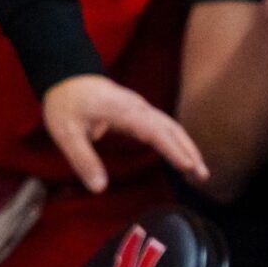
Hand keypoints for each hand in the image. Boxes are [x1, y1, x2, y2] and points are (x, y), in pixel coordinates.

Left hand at [42, 74, 208, 192]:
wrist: (66, 77)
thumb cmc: (65, 104)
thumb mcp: (67, 134)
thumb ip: (84, 160)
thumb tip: (99, 189)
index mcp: (124, 112)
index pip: (156, 132)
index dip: (173, 150)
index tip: (189, 167)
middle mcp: (138, 108)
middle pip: (171, 129)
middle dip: (189, 151)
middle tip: (202, 176)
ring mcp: (139, 108)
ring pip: (170, 126)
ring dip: (186, 146)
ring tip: (198, 170)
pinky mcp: (137, 111)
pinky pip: (163, 126)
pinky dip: (176, 141)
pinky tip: (181, 155)